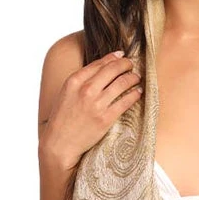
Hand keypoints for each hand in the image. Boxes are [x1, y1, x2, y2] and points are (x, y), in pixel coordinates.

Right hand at [39, 50, 142, 167]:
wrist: (60, 143)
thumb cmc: (62, 118)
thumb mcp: (66, 93)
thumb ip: (81, 80)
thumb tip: (102, 67)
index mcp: (74, 81)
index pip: (99, 63)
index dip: (114, 58)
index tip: (122, 56)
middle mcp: (86, 90)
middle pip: (113, 69)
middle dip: (126, 64)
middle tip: (132, 65)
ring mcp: (97, 104)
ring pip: (122, 83)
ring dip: (133, 78)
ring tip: (136, 78)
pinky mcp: (106, 118)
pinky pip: (126, 101)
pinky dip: (135, 94)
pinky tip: (138, 92)